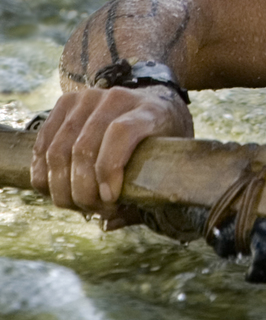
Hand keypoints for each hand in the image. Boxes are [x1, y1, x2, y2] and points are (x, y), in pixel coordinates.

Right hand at [31, 84, 192, 211]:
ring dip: (62, 189)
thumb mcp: (168, 163)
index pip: (120, 133)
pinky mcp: (65, 103)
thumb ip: (145, 194)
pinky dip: (44, 175)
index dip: (108, 169)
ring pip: (57, 151)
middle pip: (83, 149)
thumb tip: (109, 222)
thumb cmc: (160, 142)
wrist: (152, 105)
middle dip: (83, 192)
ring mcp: (88, 98)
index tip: (110, 199)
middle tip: (95, 210)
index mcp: (149, 111)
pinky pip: (42, 146)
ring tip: (79, 204)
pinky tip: (56, 190)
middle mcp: (116, 98)